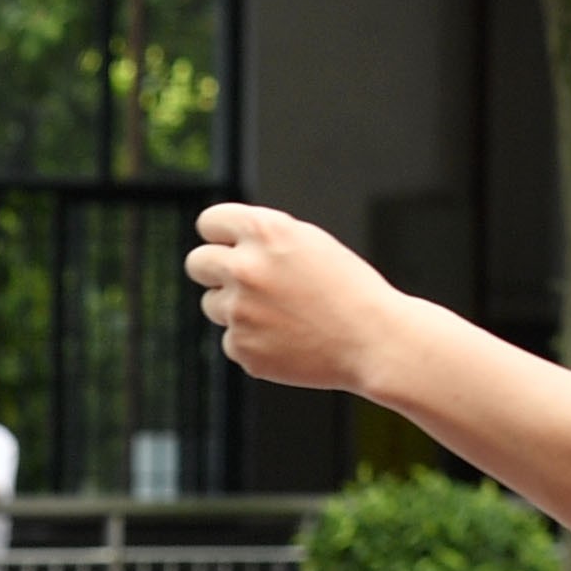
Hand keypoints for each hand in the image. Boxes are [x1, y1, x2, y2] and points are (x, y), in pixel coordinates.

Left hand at [183, 201, 421, 397]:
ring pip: (212, 305)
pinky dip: (254, 341)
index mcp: (265, 231)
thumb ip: (263, 239)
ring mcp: (239, 311)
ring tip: (282, 313)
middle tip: (243, 281)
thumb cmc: (348, 289)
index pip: (209, 222)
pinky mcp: (241, 348)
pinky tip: (289, 340)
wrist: (374, 340)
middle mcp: (245, 268)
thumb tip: (221, 244)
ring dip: (236, 308)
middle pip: (197, 263)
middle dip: (214, 270)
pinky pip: (231, 340)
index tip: (228, 244)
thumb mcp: (308, 243)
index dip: (220, 234)